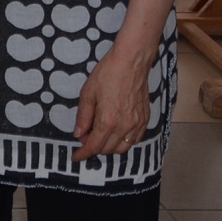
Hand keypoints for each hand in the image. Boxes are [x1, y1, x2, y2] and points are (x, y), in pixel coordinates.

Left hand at [72, 44, 154, 162]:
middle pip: (107, 150)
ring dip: (109, 147)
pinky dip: (123, 141)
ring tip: (99, 133)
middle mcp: (124, 127)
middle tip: (85, 135)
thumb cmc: (108, 74)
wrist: (131, 62)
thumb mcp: (88, 93)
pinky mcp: (145, 119)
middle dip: (94, 147)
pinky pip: (134, 140)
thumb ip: (83, 117)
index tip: (76, 157)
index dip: (83, 154)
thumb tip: (79, 134)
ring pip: (122, 148)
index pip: (94, 146)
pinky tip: (115, 132)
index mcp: (108, 121)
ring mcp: (137, 124)